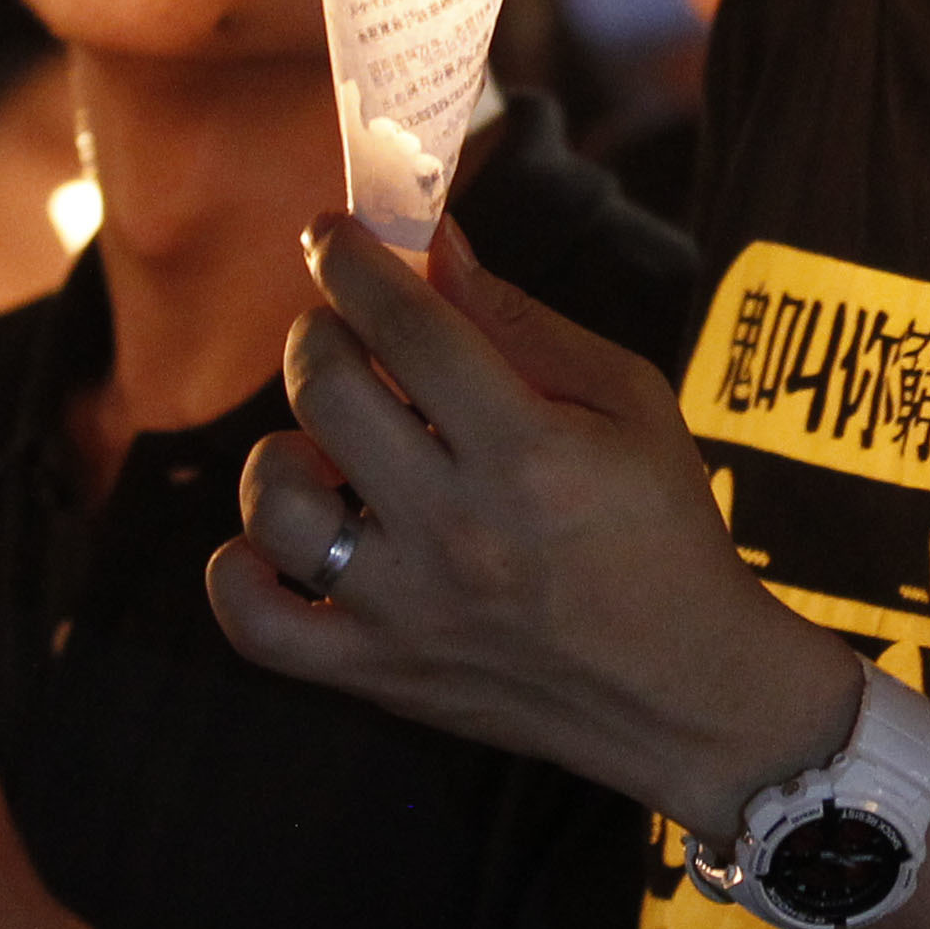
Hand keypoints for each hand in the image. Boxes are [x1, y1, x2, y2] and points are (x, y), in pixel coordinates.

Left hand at [211, 220, 862, 841]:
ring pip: (277, 502)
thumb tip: (433, 246)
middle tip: (345, 334)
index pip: (406, 324)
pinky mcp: (379, 674)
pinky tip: (280, 538)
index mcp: (529, 451)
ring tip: (328, 446)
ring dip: (284, 448)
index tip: (331, 235)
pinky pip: (255, 622)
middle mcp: (458, 529)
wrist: (689, 693)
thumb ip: (520, 322)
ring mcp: (409, 609)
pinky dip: (240, 568)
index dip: (351, 259)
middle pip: (327, 391)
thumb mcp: (629, 401)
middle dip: (319, 333)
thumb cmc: (666, 531)